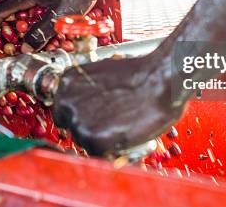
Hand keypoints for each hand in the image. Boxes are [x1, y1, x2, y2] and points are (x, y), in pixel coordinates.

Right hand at [0, 0, 113, 50]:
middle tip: (13, 38)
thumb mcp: (61, 15)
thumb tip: (25, 47)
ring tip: (31, 32)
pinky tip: (50, 18)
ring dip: (27, 17)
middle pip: (14, 5)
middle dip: (12, 23)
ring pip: (29, 2)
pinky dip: (40, 10)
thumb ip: (42, 31)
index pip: (2, 8)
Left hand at [53, 55, 183, 155]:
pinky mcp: (94, 140)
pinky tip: (124, 132)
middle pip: (73, 126)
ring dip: (101, 137)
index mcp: (67, 81)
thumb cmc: (140, 75)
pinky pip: (98, 152)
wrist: (160, 79)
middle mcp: (67, 102)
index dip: (81, 114)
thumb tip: (88, 103)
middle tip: (112, 121)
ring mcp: (79, 122)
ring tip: (122, 123)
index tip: (93, 116)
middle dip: (91, 125)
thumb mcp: (104, 74)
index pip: (64, 109)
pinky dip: (111, 147)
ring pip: (85, 140)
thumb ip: (89, 90)